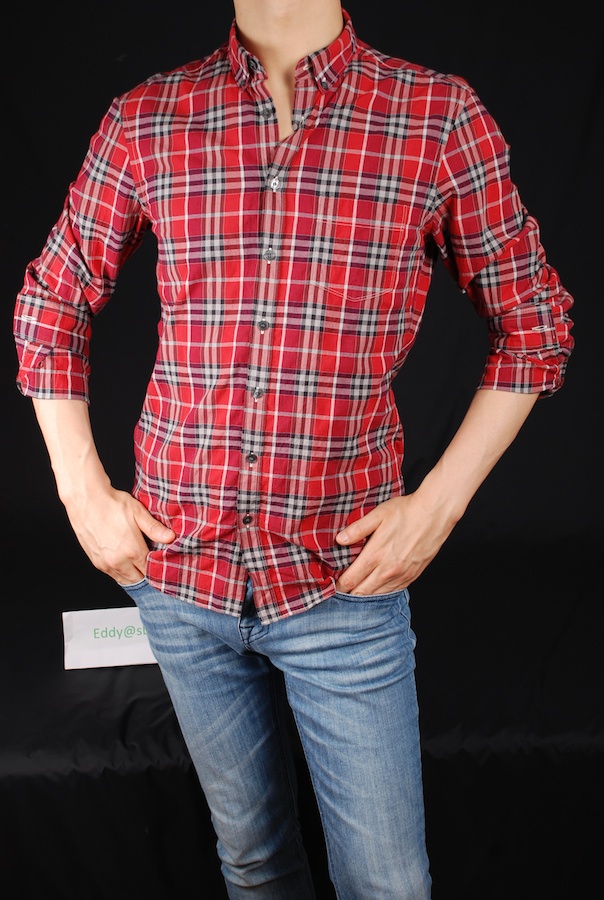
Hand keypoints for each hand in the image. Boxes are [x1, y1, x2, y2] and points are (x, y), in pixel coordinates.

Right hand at [64, 485, 175, 584]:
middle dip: (147, 573)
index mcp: (132, 551)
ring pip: (125, 580)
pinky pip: (112, 575)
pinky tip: (125, 562)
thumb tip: (171, 538)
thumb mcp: (138, 512)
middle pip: (138, 579)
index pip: (151, 570)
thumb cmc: (111, 503)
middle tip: (151, 563)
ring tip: (139, 564)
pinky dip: (121, 573)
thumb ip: (155, 528)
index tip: (161, 561)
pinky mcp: (95, 562)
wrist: (85, 499)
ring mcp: (105, 563)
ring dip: (133, 575)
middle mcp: (118, 561)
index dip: (157, 566)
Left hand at [334, 494, 455, 594]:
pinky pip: (393, 591)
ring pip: (377, 595)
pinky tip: (376, 587)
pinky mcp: (412, 576)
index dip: (339, 585)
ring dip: (365, 595)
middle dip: (349, 593)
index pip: (351, 580)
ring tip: (356, 591)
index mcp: (376, 555)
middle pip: (362, 593)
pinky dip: (382, 592)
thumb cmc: (406, 511)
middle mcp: (388, 569)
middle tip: (342, 590)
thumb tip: (339, 540)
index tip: (334, 585)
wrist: (435, 514)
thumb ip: (357, 529)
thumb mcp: (378, 514)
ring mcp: (401, 575)